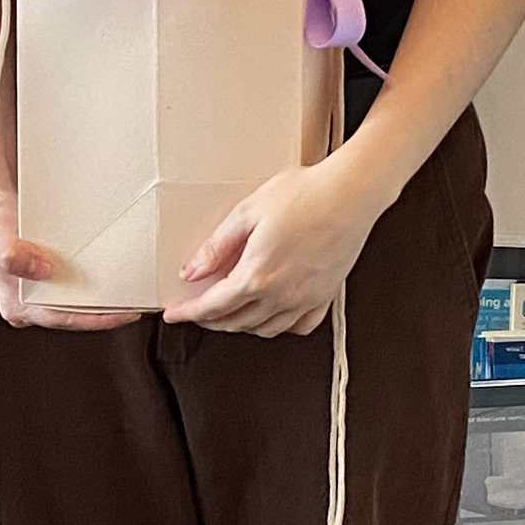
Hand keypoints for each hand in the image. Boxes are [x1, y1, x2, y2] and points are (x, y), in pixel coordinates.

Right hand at [0, 180, 139, 332]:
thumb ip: (13, 254)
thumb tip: (42, 270)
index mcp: (17, 305)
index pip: (63, 319)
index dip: (95, 319)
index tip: (122, 314)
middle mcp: (29, 304)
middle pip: (73, 316)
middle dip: (104, 313)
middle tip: (135, 306)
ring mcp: (38, 294)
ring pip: (75, 304)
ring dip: (100, 301)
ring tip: (128, 295)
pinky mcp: (46, 281)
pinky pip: (73, 290)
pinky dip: (92, 286)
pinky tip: (108, 279)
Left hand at [162, 144, 391, 336]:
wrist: (351, 194)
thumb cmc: (305, 196)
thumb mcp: (247, 213)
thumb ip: (216, 246)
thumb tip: (192, 271)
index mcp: (257, 275)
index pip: (213, 306)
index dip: (188, 312)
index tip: (174, 314)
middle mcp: (282, 295)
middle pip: (236, 322)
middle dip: (211, 320)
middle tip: (196, 311)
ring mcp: (306, 299)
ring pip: (265, 329)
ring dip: (240, 325)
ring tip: (228, 311)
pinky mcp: (325, 296)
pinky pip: (298, 326)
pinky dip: (278, 327)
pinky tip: (272, 315)